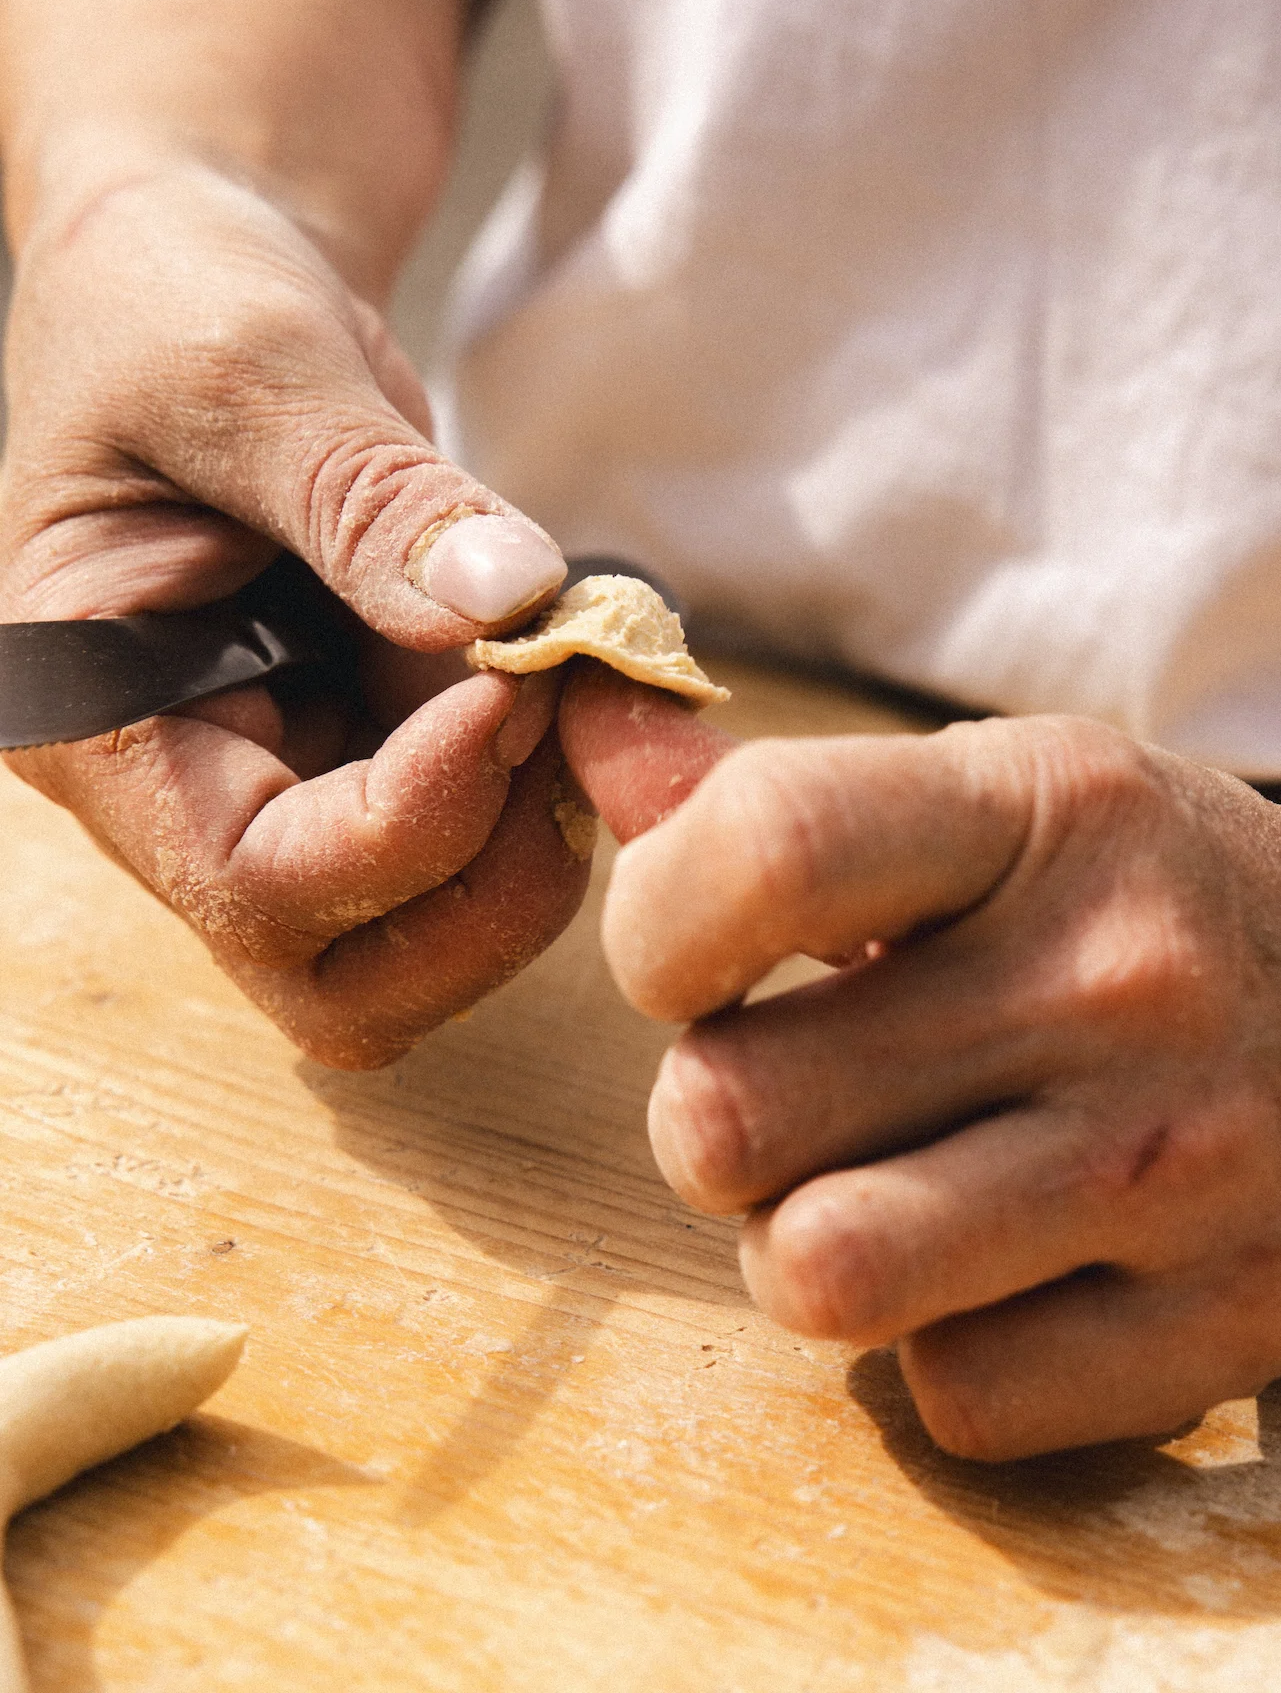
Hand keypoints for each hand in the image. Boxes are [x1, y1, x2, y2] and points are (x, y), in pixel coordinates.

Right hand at [1, 162, 591, 1065]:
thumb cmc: (170, 295)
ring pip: (428, 936)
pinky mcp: (377, 744)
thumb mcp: (249, 365)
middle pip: (347, 979)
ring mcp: (290, 780)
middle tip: (554, 728)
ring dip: (530, 841)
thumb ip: (368, 497)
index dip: (406, 824)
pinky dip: (553, 779)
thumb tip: (510, 608)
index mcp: (94, 721)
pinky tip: (578, 664)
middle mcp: (186, 789)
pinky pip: (483, 831)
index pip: (250, 880)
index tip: (506, 693)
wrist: (205, 261)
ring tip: (570, 675)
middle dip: (480, 894)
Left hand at [568, 681, 1280, 1458]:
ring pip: (817, 1271)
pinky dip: (942, 1349)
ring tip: (876, 1186)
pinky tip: (1003, 1267)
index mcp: (1044, 812)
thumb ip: (765, 798)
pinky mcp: (1224, 1327)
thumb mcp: (988, 806)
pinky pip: (951, 1397)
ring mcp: (1181, 1165)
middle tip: (798, 1090)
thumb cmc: (1132, 903)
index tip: (690, 960)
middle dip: (716, 1115)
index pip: (760, 850)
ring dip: (803, 1245)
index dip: (657, 928)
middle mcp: (1121, 980)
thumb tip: (577, 731)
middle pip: (728, 1108)